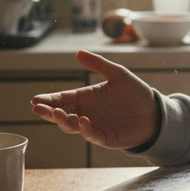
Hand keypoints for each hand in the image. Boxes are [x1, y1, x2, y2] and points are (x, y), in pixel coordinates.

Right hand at [31, 50, 158, 148]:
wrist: (154, 112)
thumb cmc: (136, 93)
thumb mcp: (117, 74)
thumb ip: (98, 65)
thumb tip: (78, 52)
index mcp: (85, 97)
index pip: (62, 98)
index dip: (48, 100)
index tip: (35, 100)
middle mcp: (85, 112)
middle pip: (61, 114)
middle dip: (48, 112)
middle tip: (38, 108)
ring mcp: (93, 126)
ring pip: (71, 126)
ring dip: (63, 120)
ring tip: (57, 113)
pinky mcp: (104, 138)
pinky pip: (91, 135)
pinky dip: (85, 130)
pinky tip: (83, 121)